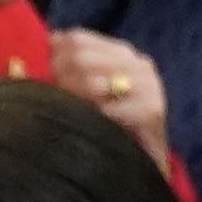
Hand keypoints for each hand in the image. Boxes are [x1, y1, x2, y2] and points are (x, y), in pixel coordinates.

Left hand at [49, 30, 171, 157]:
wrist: (137, 163)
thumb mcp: (82, 90)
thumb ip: (68, 63)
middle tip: (56, 100)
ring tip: (71, 115)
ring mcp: (149, 86)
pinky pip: (107, 111)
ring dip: (73, 101)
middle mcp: (138, 64)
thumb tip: (53, 37)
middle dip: (61, 80)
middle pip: (80, 58)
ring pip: (92, 83)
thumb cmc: (104, 125)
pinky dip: (92, 119)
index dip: (54, 58)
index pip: (76, 39)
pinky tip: (89, 126)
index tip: (50, 79)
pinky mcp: (151, 111)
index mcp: (121, 53)